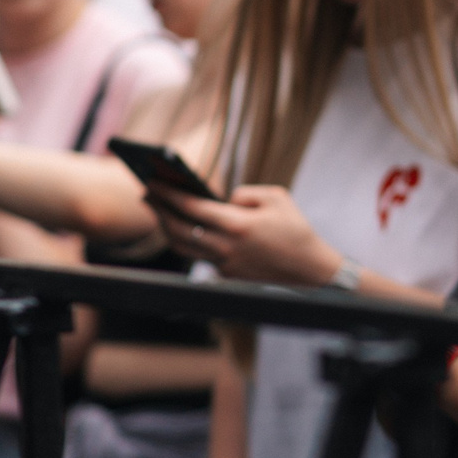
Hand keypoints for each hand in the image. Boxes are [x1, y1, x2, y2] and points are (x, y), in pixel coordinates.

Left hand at [149, 185, 341, 285]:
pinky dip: (188, 242)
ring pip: (183, 247)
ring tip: (158, 211)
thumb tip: (224, 200)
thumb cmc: (296, 229)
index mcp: (237, 224)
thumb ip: (244, 193)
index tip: (152, 181)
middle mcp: (226, 247)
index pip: (191, 207)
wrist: (311, 269)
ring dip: (167, 228)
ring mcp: (224, 265)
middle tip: (146, 194)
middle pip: (178, 229)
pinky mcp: (227, 276)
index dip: (168, 193)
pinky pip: (200, 257)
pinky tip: (183, 229)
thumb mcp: (276, 196)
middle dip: (158, 210)